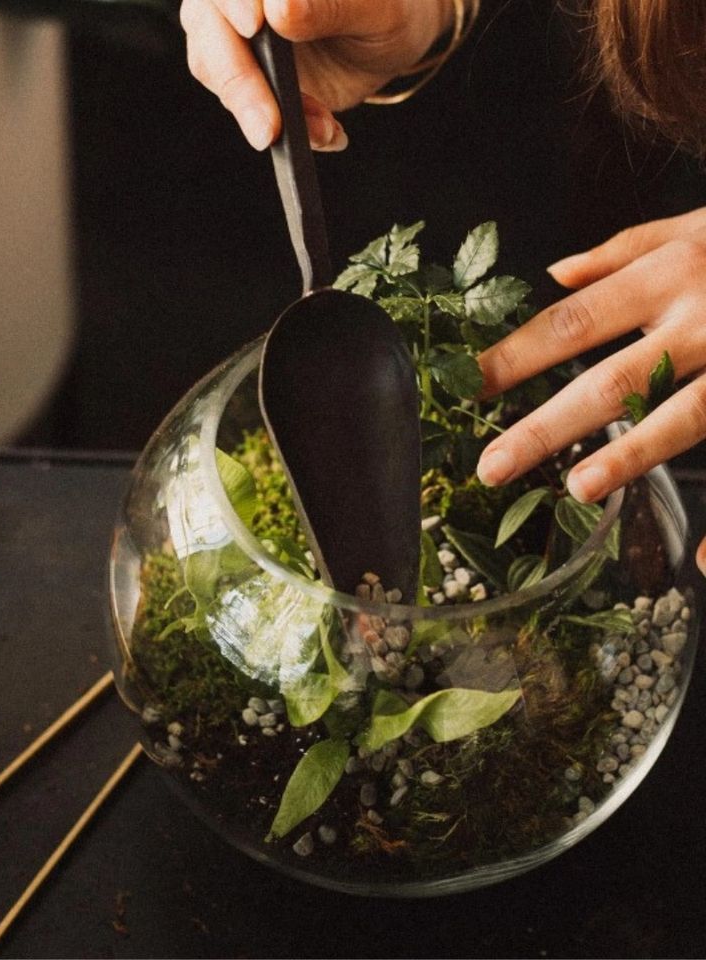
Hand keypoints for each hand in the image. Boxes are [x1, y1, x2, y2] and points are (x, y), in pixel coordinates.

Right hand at [180, 0, 451, 150]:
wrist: (387, 39)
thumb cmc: (385, 10)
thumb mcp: (377, 9)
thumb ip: (331, 5)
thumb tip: (281, 8)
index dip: (236, 1)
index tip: (255, 26)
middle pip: (209, 29)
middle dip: (241, 83)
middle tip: (270, 126)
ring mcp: (231, 34)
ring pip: (217, 72)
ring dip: (266, 111)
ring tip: (322, 128)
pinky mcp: (242, 76)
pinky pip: (246, 106)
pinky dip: (288, 127)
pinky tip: (325, 131)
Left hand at [475, 206, 705, 574]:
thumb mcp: (698, 223)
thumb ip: (624, 249)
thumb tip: (553, 272)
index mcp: (672, 274)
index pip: (573, 321)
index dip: (517, 355)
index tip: (468, 386)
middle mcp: (705, 318)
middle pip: (613, 379)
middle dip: (547, 425)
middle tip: (492, 466)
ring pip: (687, 413)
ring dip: (631, 455)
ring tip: (579, 488)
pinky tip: (705, 556)